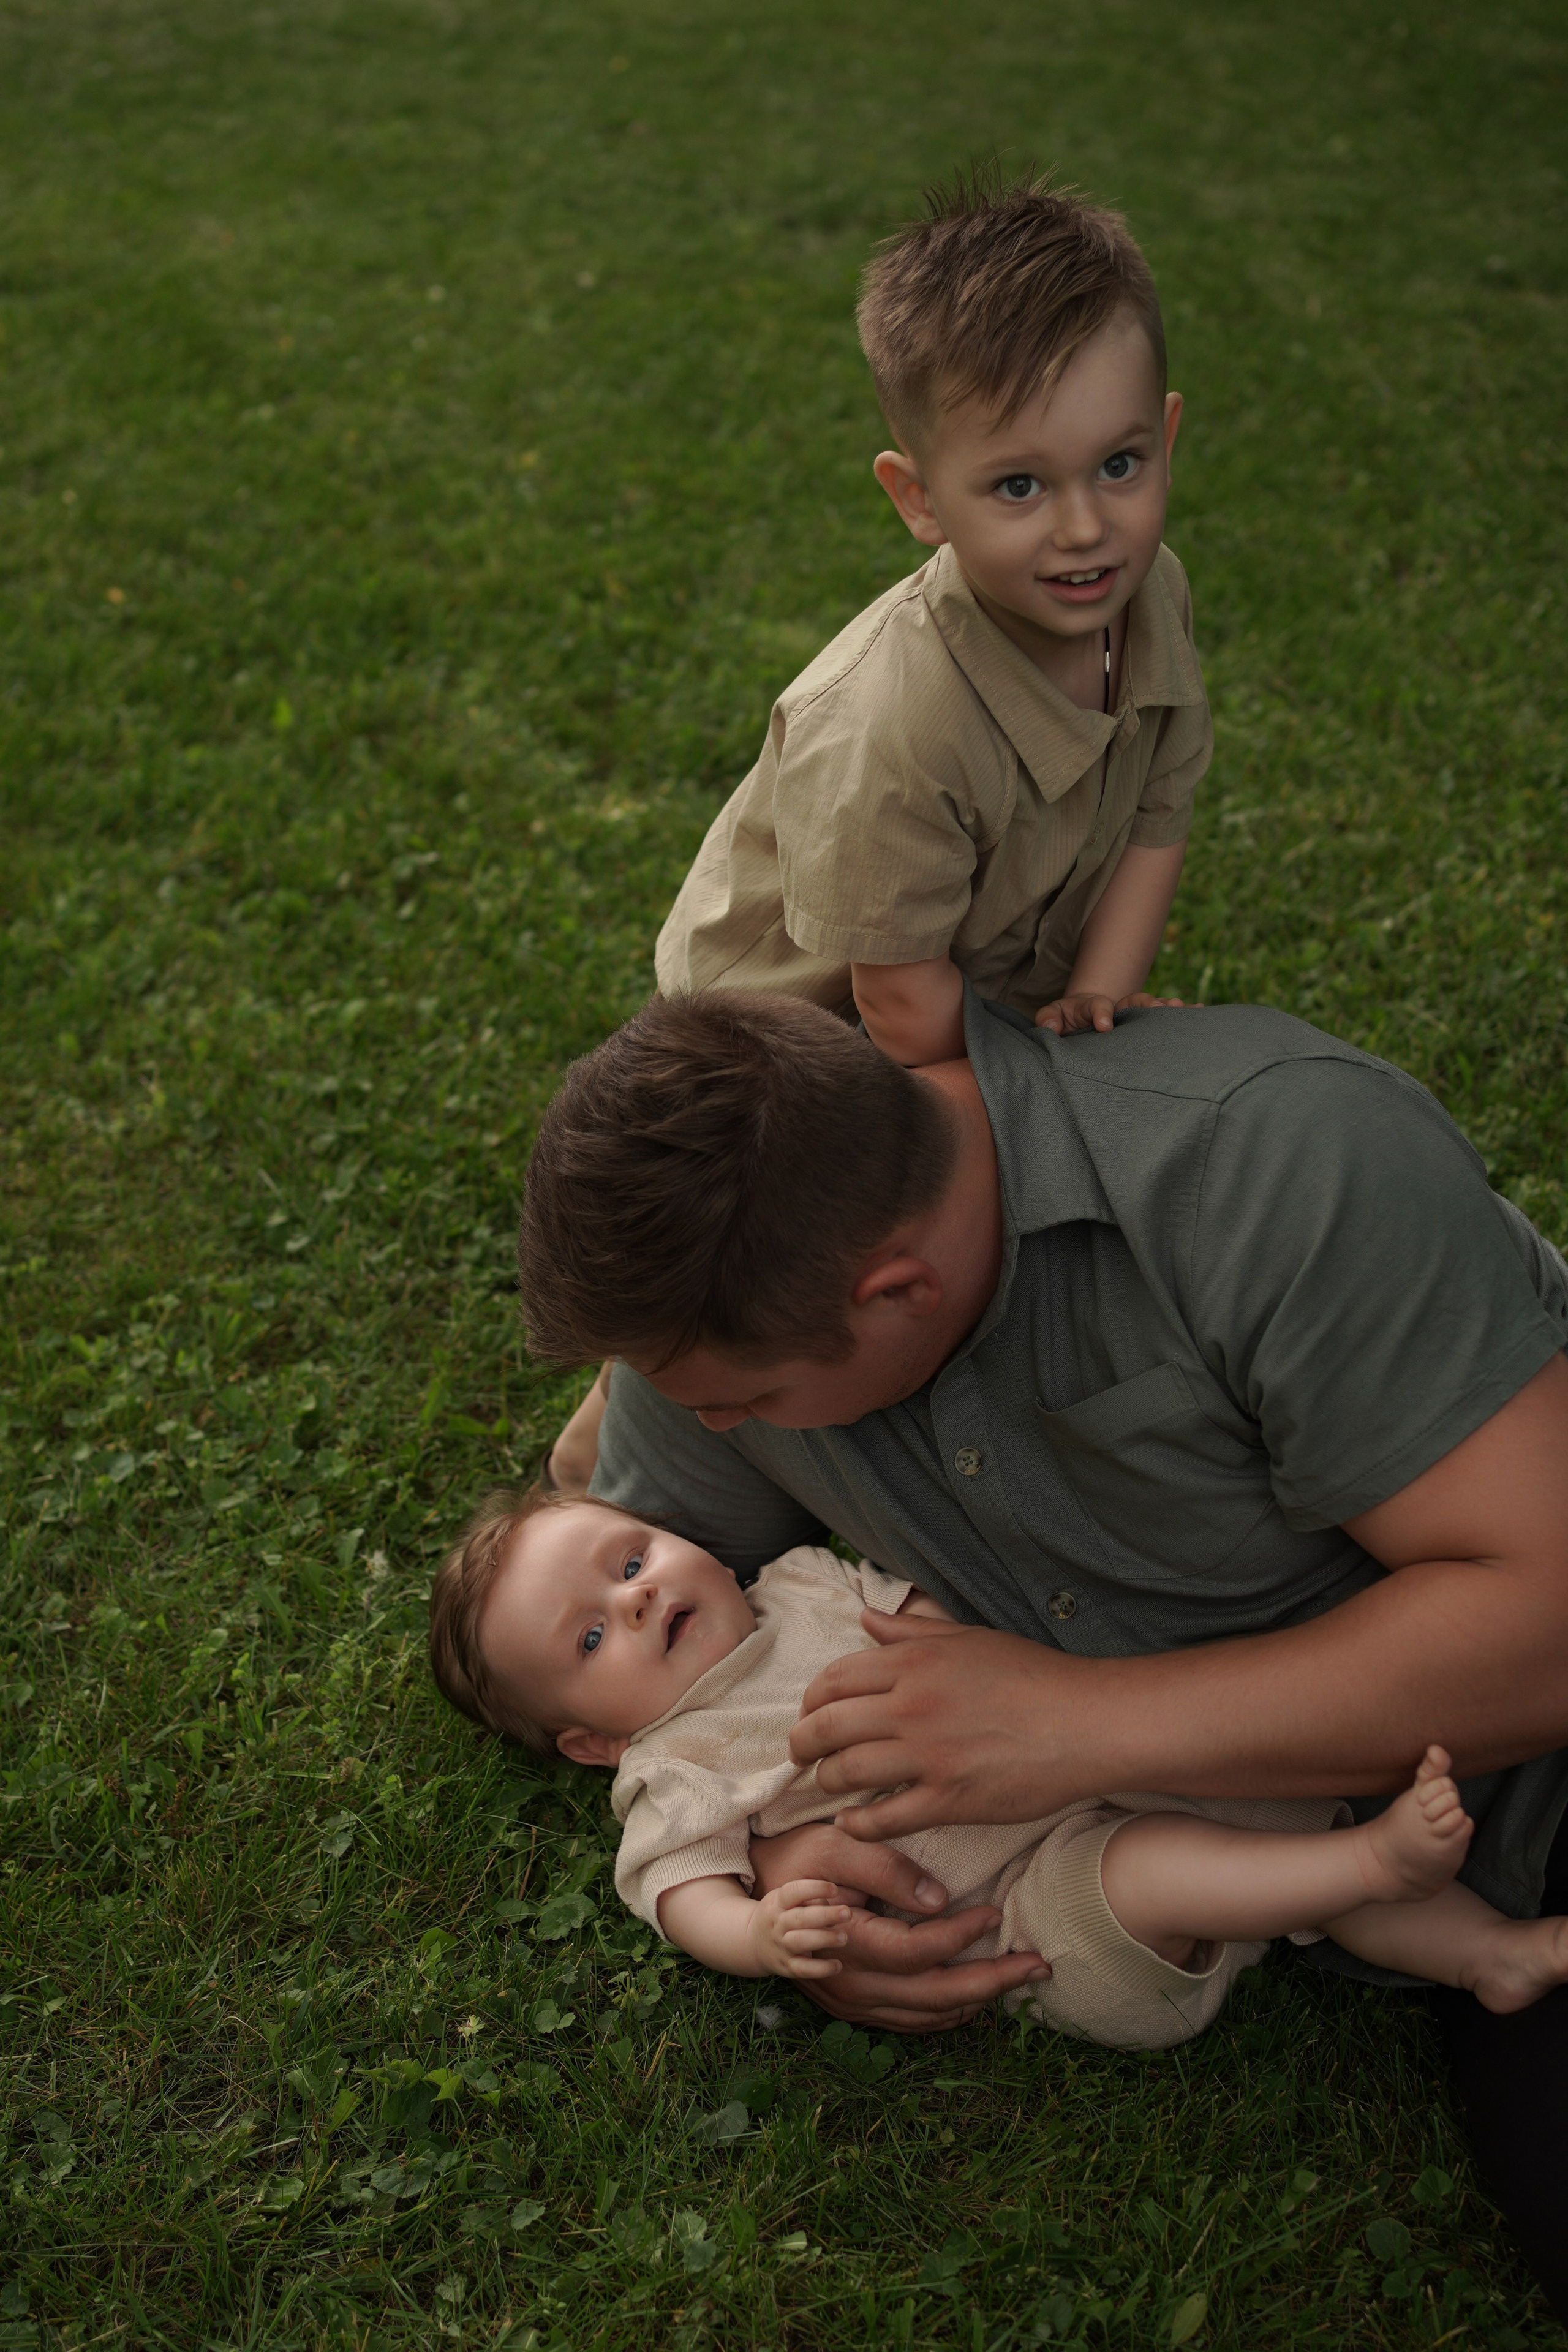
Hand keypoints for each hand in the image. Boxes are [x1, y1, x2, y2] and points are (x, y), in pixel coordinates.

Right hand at [745, 1879, 856, 1980]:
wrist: (752, 1942)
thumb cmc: (780, 1914)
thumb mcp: (785, 1900)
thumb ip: (809, 1899)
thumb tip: (835, 1906)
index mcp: (777, 1902)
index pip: (794, 1891)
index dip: (814, 1888)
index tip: (834, 1889)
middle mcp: (778, 1923)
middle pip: (800, 1918)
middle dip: (825, 1915)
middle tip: (847, 1913)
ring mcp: (781, 1946)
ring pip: (801, 1942)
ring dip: (824, 1939)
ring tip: (844, 1937)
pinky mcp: (786, 1967)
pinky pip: (803, 1969)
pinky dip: (821, 1969)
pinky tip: (838, 1965)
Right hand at [748, 1821, 1047, 2032]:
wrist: (749, 1911)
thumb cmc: (792, 1865)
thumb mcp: (833, 1848)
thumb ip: (886, 1870)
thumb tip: (939, 1897)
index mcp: (849, 1945)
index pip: (920, 1950)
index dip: (962, 1933)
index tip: (995, 1913)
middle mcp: (853, 1986)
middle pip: (936, 1996)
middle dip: (993, 1983)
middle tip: (1038, 1966)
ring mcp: (852, 2005)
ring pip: (927, 2016)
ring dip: (977, 2000)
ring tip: (1017, 1978)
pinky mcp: (854, 2008)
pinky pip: (910, 2022)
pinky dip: (947, 2012)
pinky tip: (973, 1996)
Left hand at [790, 1610, 1092, 1840]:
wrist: (1088, 1722)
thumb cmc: (1034, 1675)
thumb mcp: (969, 1638)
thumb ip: (911, 1629)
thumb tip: (866, 1619)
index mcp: (915, 1661)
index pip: (835, 1678)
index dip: (812, 1699)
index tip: (810, 1712)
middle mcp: (912, 1705)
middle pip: (827, 1725)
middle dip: (802, 1742)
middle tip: (798, 1753)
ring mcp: (928, 1756)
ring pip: (846, 1772)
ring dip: (825, 1782)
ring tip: (825, 1785)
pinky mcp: (949, 1800)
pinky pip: (884, 1818)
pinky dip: (858, 1824)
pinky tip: (852, 1823)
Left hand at [1034, 990, 1190, 1036]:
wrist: (1079, 1021)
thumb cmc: (1064, 1021)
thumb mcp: (1053, 1018)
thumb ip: (1049, 1019)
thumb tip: (1049, 1026)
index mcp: (1090, 1005)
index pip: (1097, 1005)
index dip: (1101, 1012)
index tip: (1105, 1026)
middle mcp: (1116, 1007)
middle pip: (1133, 1001)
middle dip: (1145, 1004)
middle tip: (1159, 1009)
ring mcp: (1131, 1014)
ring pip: (1151, 1008)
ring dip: (1166, 1008)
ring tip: (1182, 1009)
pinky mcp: (1142, 1024)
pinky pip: (1164, 1019)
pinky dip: (1181, 1014)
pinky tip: (1200, 1011)